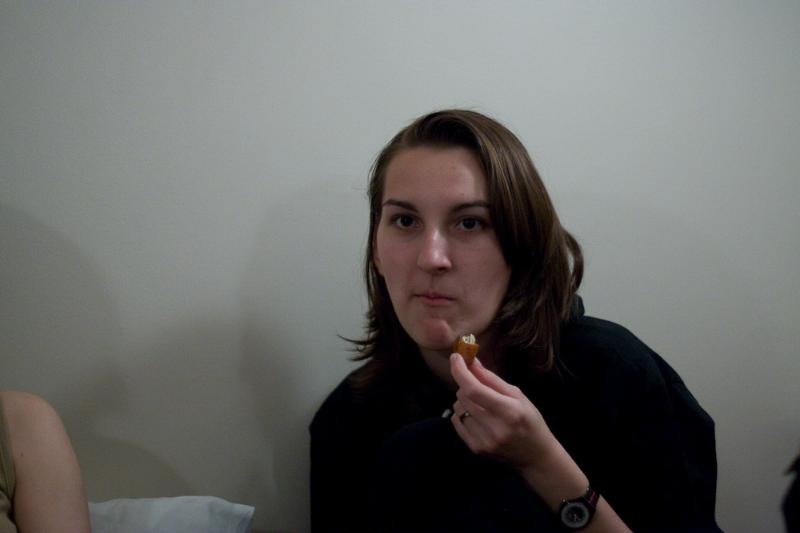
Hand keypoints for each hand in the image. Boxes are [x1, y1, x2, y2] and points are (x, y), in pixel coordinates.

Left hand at [449, 353, 556, 469]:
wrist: (536, 457)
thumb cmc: (530, 421)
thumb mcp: (517, 396)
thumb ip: (491, 379)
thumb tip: (471, 361)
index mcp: (508, 411)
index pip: (474, 389)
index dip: (460, 371)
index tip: (455, 357)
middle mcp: (493, 427)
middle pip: (463, 396)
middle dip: (466, 384)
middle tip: (479, 386)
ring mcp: (483, 441)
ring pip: (457, 408)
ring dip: (465, 400)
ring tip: (482, 405)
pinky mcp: (475, 448)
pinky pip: (456, 421)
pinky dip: (462, 414)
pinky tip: (477, 417)